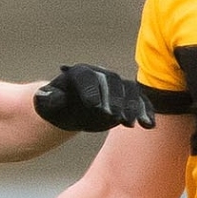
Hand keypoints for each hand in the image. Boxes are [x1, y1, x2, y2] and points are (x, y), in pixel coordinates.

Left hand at [33, 64, 155, 131]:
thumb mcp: (47, 103)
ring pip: (129, 90)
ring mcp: (116, 85)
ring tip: (130, 124)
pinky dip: (146, 112)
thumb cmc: (55, 104)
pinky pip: (140, 101)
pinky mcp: (126, 97)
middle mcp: (101, 74)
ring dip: (132, 107)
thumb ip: (49, 99)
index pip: (86, 77)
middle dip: (114, 100)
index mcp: (79, 72)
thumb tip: (51, 97)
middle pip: (111, 82)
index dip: (90, 90)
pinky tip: (149, 126)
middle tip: (113, 117)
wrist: (70, 108)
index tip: (93, 107)